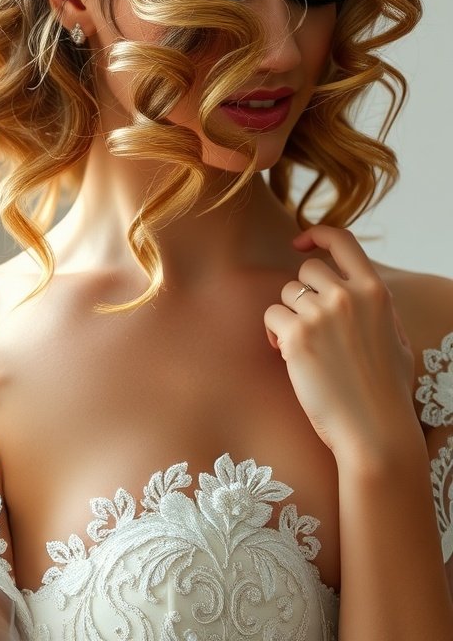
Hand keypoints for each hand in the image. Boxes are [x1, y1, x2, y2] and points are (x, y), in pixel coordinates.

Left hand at [264, 224, 416, 465]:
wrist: (375, 432)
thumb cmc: (385, 392)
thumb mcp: (394, 337)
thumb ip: (373, 307)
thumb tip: (353, 285)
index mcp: (375, 291)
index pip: (343, 239)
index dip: (318, 234)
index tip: (301, 242)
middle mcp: (349, 295)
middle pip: (307, 269)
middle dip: (302, 293)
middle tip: (308, 326)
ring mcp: (322, 313)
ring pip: (286, 293)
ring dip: (288, 316)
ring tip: (300, 347)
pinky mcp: (297, 336)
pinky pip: (271, 316)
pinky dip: (273, 335)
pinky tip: (287, 356)